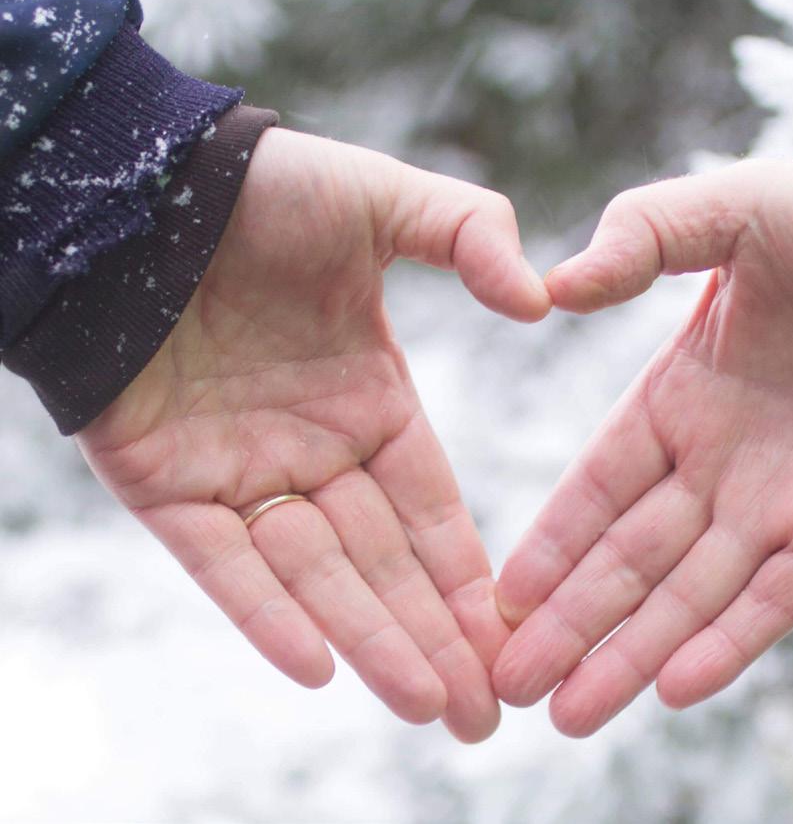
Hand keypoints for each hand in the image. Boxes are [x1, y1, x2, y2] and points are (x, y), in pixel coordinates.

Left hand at [77, 127, 549, 742]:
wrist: (143, 186)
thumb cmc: (267, 186)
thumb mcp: (386, 199)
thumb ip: (472, 233)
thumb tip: (541, 303)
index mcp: (369, 400)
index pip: (429, 507)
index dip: (469, 572)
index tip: (514, 632)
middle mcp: (311, 448)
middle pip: (380, 561)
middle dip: (433, 636)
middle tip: (484, 713)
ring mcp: (238, 470)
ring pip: (311, 575)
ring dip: (366, 639)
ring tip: (425, 704)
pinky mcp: (162, 482)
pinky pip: (220, 561)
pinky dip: (264, 613)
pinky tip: (315, 666)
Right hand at [493, 158, 792, 735]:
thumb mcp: (721, 214)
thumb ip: (636, 238)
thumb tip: (551, 286)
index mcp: (679, 398)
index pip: (597, 487)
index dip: (551, 543)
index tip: (501, 595)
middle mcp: (718, 464)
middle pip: (628, 560)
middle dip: (568, 623)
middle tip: (508, 680)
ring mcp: (779, 504)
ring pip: (688, 597)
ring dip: (629, 655)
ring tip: (566, 712)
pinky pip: (776, 599)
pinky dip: (726, 644)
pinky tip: (671, 688)